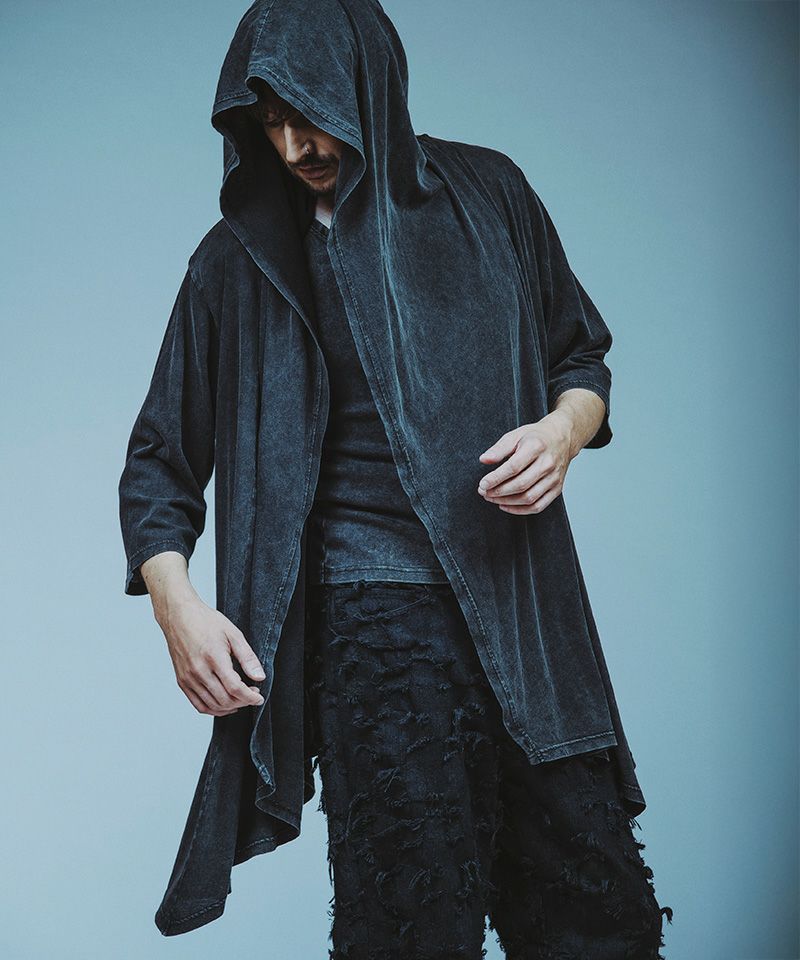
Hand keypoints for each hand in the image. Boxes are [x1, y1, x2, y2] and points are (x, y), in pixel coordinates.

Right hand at [158, 594, 266, 716]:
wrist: (179, 616)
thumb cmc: (206, 622)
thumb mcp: (233, 634)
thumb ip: (247, 657)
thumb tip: (259, 677)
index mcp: (214, 657)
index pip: (235, 688)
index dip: (250, 697)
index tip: (259, 698)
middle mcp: (198, 671)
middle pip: (224, 699)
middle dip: (242, 702)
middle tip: (252, 695)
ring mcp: (188, 678)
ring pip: (211, 705)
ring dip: (229, 708)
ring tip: (240, 700)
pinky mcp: (182, 681)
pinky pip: (198, 705)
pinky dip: (213, 709)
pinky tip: (224, 704)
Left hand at [476, 411, 573, 514]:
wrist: (562, 439)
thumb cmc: (536, 437)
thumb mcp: (515, 435)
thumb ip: (499, 448)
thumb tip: (484, 460)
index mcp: (536, 447)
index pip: (513, 467)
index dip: (496, 478)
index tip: (483, 484)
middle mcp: (547, 464)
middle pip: (520, 485)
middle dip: (498, 492)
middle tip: (483, 492)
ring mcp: (554, 478)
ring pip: (528, 498)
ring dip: (507, 502)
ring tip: (492, 498)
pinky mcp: (557, 489)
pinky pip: (538, 506)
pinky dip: (520, 510)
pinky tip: (506, 506)